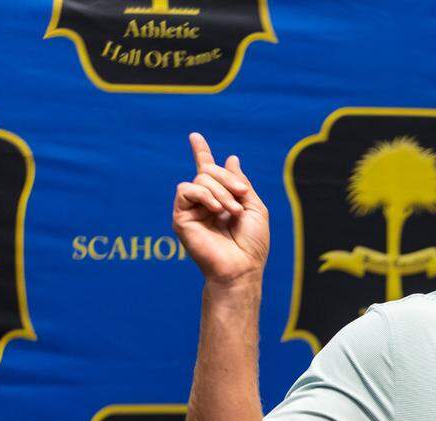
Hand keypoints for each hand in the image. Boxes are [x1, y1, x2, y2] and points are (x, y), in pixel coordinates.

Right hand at [172, 132, 269, 286]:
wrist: (241, 267)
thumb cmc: (252, 243)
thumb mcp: (255, 207)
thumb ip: (242, 183)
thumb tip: (231, 158)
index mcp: (222, 200)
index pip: (209, 172)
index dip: (201, 153)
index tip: (195, 136)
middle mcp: (205, 203)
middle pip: (209, 171)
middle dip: (228, 179)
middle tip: (242, 196)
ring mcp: (192, 210)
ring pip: (200, 179)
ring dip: (221, 192)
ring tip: (231, 212)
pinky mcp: (180, 217)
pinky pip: (186, 190)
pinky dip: (204, 195)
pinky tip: (216, 210)